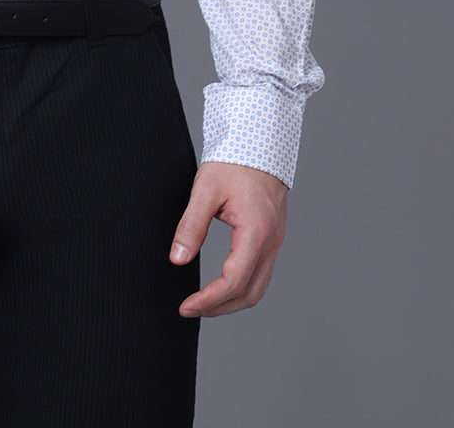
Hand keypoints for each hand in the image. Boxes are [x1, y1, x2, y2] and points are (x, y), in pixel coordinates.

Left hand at [169, 161, 287, 317]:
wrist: (258, 144)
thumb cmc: (232, 163)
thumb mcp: (205, 190)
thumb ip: (191, 226)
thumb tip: (177, 259)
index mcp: (255, 232)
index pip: (233, 282)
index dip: (208, 300)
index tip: (186, 306)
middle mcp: (271, 242)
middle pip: (249, 294)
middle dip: (219, 308)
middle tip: (190, 309)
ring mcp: (275, 242)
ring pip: (258, 288)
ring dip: (231, 302)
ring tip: (204, 303)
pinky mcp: (272, 238)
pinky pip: (261, 274)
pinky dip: (241, 287)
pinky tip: (222, 285)